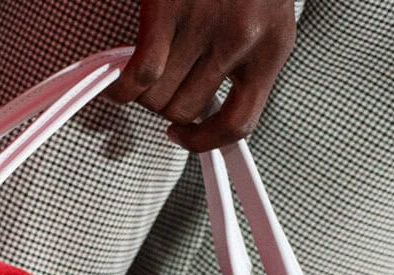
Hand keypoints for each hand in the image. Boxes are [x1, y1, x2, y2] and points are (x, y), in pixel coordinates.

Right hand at [108, 0, 297, 151]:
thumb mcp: (262, 21)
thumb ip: (244, 65)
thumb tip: (204, 112)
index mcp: (273, 47)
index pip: (239, 124)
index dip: (205, 142)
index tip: (185, 136)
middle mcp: (242, 41)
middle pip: (185, 110)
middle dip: (165, 104)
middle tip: (162, 85)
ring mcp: (205, 26)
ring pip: (158, 97)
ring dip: (144, 92)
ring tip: (147, 71)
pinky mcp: (169, 10)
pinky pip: (138, 75)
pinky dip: (122, 87)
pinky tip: (120, 82)